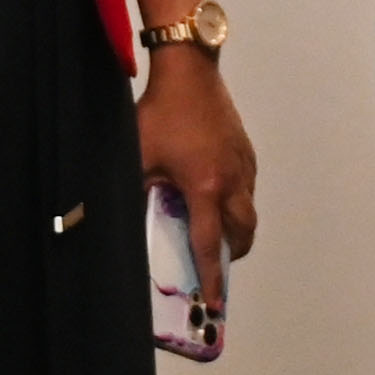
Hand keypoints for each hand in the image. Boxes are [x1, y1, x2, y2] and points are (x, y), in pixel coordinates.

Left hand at [137, 43, 258, 309]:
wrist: (190, 70)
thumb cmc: (161, 111)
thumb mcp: (139, 156)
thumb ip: (137, 191)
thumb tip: (125, 218)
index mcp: (205, 186)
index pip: (209, 243)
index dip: (211, 277)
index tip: (216, 303)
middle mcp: (231, 179)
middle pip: (243, 232)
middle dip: (232, 254)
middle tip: (216, 264)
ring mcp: (243, 164)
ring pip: (249, 210)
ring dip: (236, 228)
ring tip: (215, 231)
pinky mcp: (246, 150)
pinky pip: (247, 186)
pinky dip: (237, 201)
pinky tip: (215, 194)